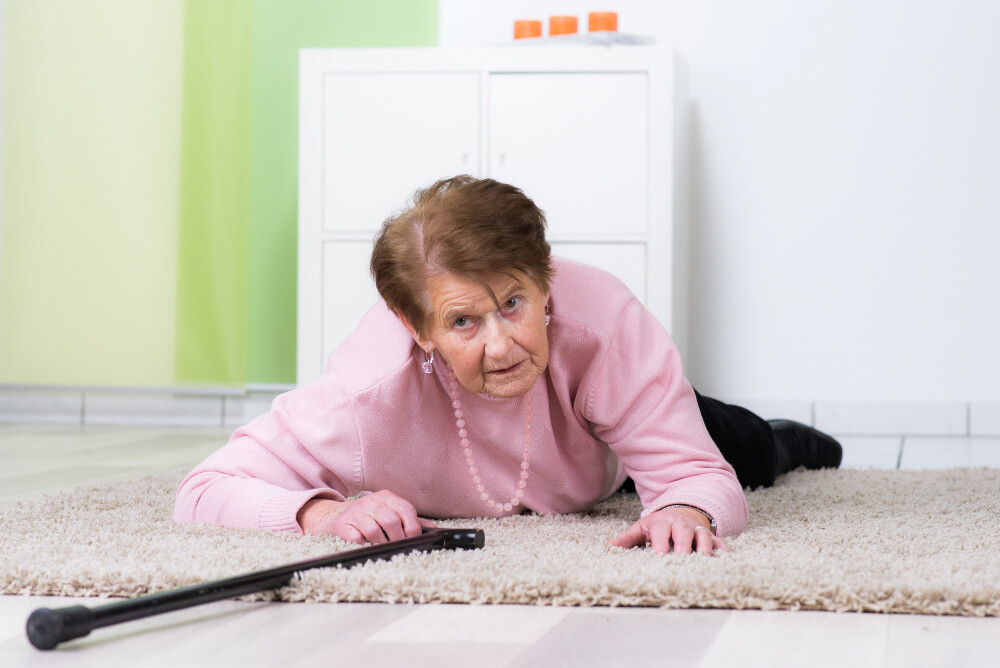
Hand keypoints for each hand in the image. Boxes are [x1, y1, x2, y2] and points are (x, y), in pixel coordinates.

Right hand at [297, 490, 435, 543]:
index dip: (412, 528)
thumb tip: (433, 530)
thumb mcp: (391, 512)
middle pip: (390, 521)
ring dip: (380, 543)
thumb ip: (411, 520)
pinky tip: (365, 544)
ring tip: (382, 547)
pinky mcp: (343, 525)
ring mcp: (355, 512)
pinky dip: (363, 544)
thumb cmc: (369, 516)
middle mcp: (371, 501)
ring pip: (373, 530)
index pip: (406, 510)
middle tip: (398, 548)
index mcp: (387, 497)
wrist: (336, 515)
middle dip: (398, 539)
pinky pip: (356, 538)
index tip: (413, 540)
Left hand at [608, 505, 729, 555]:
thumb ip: (626, 539)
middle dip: (683, 545)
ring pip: (703, 535)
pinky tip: (724, 559)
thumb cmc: (657, 526)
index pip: (661, 531)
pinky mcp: (710, 536)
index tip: (659, 556)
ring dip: (704, 547)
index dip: (660, 544)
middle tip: (681, 560)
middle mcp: (681, 523)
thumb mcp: (641, 529)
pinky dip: (721, 549)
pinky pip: (718, 541)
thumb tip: (609, 547)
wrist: (680, 511)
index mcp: (662, 521)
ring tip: (703, 561)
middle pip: (683, 532)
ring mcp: (697, 528)